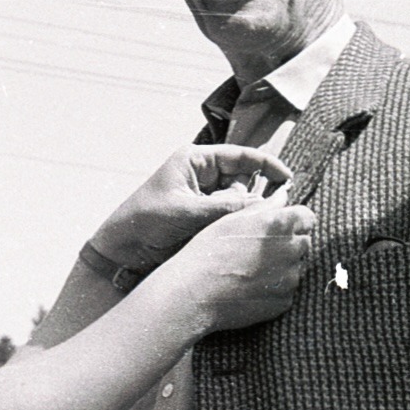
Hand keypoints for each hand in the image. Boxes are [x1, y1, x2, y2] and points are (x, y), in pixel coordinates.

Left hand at [90, 146, 294, 271]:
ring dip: (247, 216)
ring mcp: (205, 199)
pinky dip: (238, 228)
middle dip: (258, 196)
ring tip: (248, 231)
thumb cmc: (144, 222)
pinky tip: (240, 239)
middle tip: (273, 214)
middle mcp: (203, 177)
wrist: (120, 253)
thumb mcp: (186, 212)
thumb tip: (266, 207)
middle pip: (246, 180)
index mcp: (195, 161)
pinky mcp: (205, 220)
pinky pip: (231, 220)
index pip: (241, 156)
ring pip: (241, 204)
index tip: (289, 178)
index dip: (267, 165)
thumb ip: (226, 209)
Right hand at [149, 200, 315, 332]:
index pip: (307, 217)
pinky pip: (286, 290)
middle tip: (260, 248)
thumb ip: (265, 205)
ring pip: (296, 267)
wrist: (196, 292)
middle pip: (303, 241)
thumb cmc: (210, 250)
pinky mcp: (284, 301)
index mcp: (280, 224)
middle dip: (289, 242)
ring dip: (282, 266)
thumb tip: (283, 196)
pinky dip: (275, 288)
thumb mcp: (233, 219)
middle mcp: (291, 250)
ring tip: (252, 268)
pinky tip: (251, 286)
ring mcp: (289, 278)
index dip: (294, 220)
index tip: (278, 226)